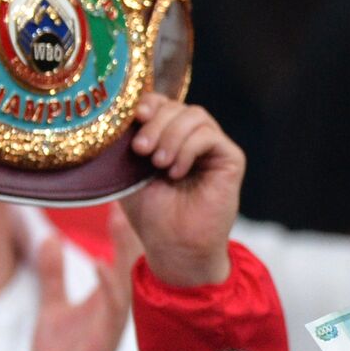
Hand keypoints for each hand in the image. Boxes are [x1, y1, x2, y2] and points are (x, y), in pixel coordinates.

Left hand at [33, 207, 142, 350]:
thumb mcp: (51, 306)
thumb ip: (53, 274)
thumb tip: (49, 238)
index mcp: (105, 295)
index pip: (119, 253)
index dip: (121, 224)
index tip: (122, 191)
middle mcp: (115, 306)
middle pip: (129, 261)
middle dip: (131, 228)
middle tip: (132, 194)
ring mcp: (113, 323)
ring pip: (126, 280)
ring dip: (126, 252)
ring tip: (123, 220)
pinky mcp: (105, 341)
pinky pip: (112, 311)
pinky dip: (109, 287)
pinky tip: (104, 265)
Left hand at [120, 94, 244, 285]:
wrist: (174, 247)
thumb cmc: (151, 214)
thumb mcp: (128, 173)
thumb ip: (126, 141)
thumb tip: (118, 113)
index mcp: (168, 137)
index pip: (161, 103)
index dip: (147, 103)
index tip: (134, 118)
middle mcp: (192, 138)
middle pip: (176, 106)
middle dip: (155, 123)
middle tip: (141, 150)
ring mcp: (213, 147)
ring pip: (194, 115)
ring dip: (170, 136)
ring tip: (158, 164)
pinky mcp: (231, 158)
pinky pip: (209, 135)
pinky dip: (188, 149)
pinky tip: (176, 172)